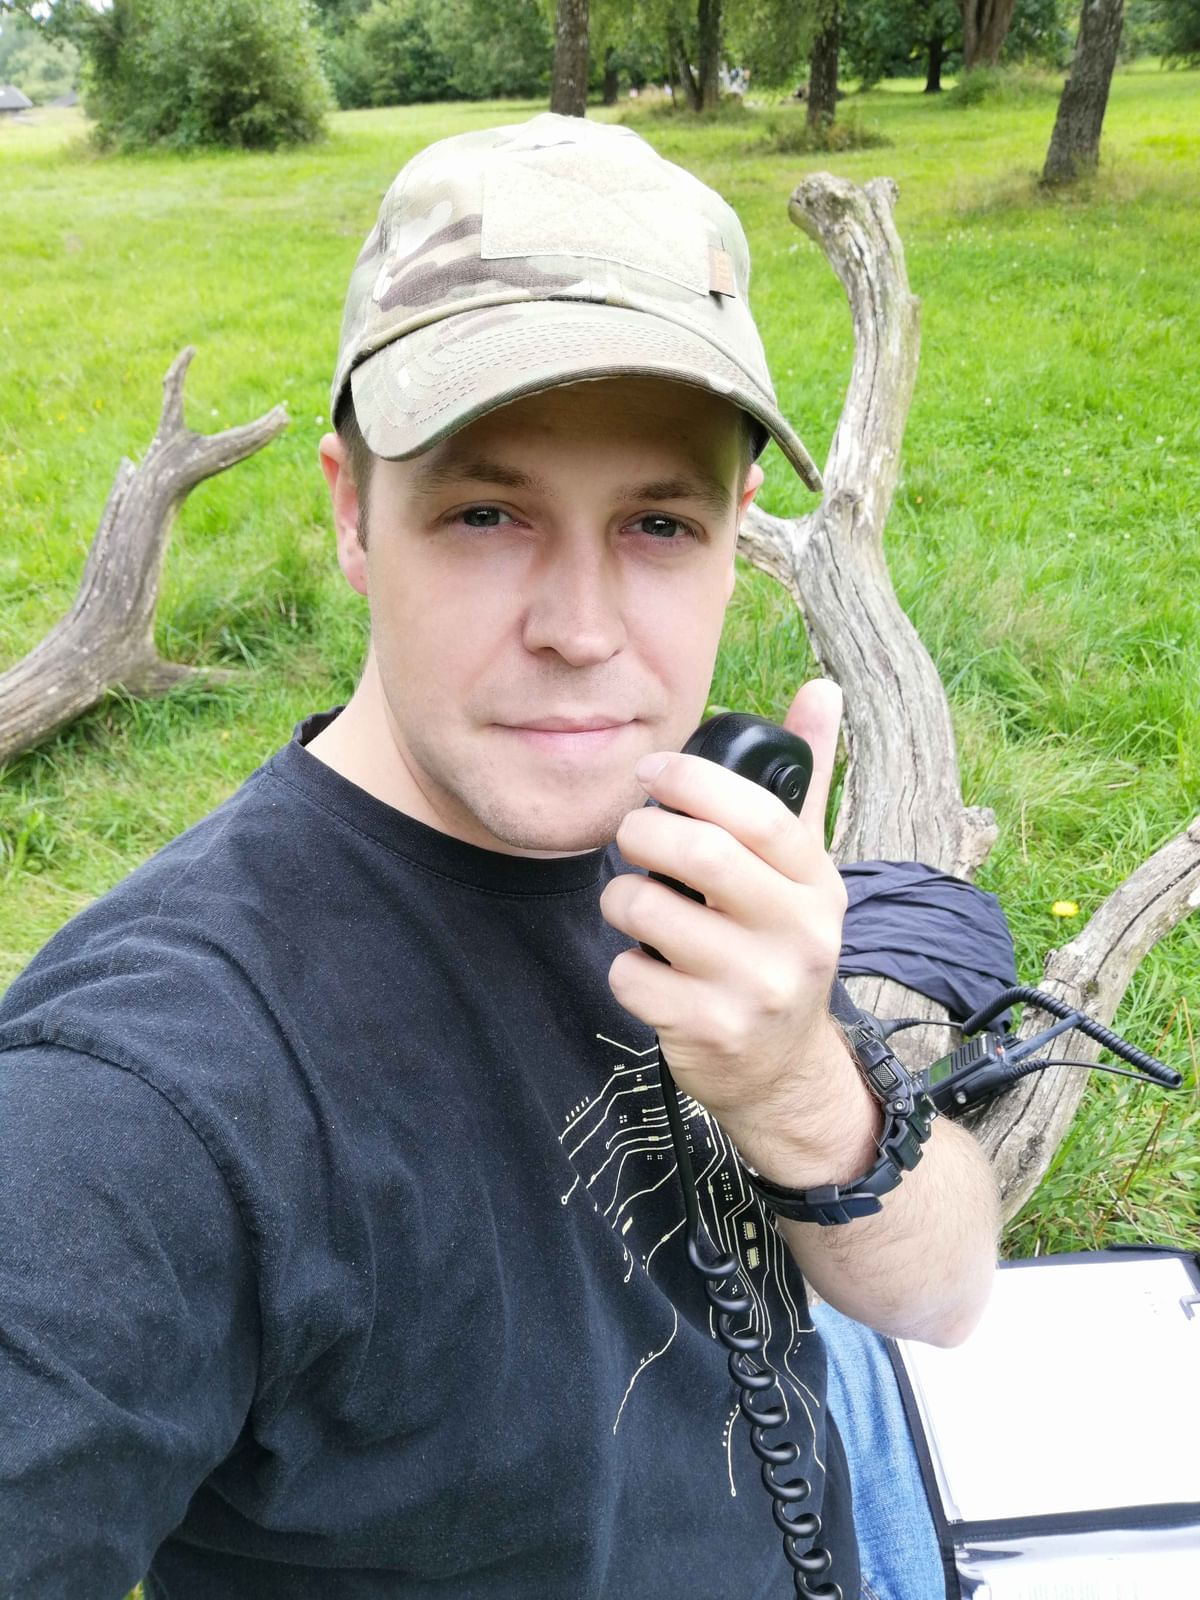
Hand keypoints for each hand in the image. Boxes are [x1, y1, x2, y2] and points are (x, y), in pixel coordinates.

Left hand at [600, 680, 873, 1175]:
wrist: (784, 1070)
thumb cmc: (780, 945)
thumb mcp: (804, 869)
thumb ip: (806, 780)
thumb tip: (824, 688)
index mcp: (819, 883)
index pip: (759, 814)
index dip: (692, 780)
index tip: (651, 771)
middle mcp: (798, 934)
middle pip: (698, 853)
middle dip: (643, 832)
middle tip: (631, 835)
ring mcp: (756, 988)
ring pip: (648, 910)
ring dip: (621, 897)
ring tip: (636, 903)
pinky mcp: (710, 1030)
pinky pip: (628, 974)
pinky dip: (622, 964)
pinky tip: (648, 969)